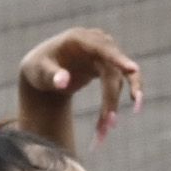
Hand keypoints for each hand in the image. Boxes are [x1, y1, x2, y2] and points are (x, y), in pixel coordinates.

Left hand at [17, 26, 140, 140]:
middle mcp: (98, 44)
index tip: (132, 69)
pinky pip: (117, 86)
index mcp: (80, 38)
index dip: (118, 58)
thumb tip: (63, 82)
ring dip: (112, 107)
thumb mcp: (39, 71)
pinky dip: (113, 104)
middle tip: (109, 124)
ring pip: (118, 82)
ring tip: (104, 132)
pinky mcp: (108, 68)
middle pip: (113, 71)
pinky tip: (109, 124)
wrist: (42, 70)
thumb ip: (51, 75)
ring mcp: (106, 55)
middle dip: (111, 98)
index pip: (103, 48)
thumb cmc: (38, 67)